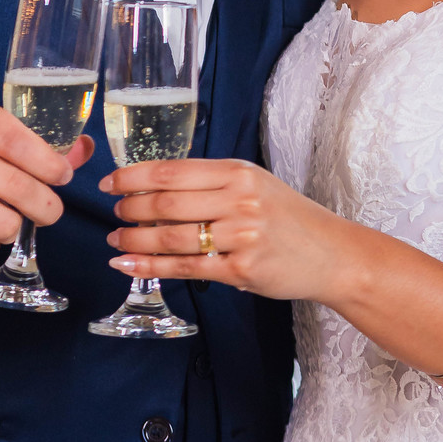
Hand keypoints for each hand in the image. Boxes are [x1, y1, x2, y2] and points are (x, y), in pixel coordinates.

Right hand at [0, 95, 91, 263]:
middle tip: (49, 210)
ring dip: (16, 227)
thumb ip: (37, 142)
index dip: (49, 163)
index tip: (63, 176)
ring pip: (5, 222)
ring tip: (6, 218)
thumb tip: (85, 149)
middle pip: (18, 187)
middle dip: (46, 206)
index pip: (16, 139)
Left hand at [101, 158, 346, 299]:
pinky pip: (185, 268)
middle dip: (129, 209)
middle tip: (114, 214)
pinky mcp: (241, 271)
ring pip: (170, 237)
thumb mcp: (255, 184)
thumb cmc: (288, 218)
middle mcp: (239, 200)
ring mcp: (241, 236)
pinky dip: (150, 266)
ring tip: (116, 241)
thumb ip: (212, 182)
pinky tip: (128, 265)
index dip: (133, 177)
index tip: (110, 184)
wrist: (332, 254)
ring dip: (134, 240)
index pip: (171, 171)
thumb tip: (155, 186)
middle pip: (165, 203)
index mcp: (238, 172)